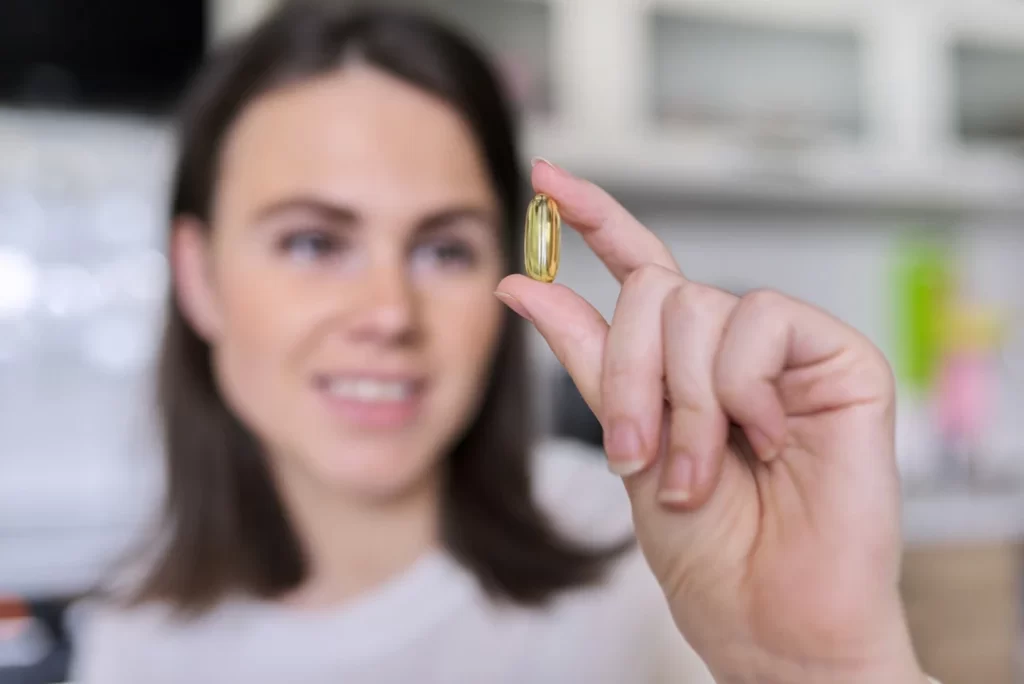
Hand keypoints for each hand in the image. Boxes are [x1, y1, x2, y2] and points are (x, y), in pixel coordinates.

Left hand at [495, 160, 926, 683]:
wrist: (767, 616)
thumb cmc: (707, 548)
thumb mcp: (626, 441)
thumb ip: (586, 355)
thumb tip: (520, 285)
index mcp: (682, 361)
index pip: (640, 267)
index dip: (595, 217)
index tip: (544, 178)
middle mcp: (732, 344)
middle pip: (655, 292)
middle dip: (629, 378)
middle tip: (639, 455)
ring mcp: (786, 350)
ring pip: (700, 307)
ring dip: (683, 403)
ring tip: (702, 472)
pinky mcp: (840, 360)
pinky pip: (763, 321)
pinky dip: (743, 390)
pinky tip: (769, 439)